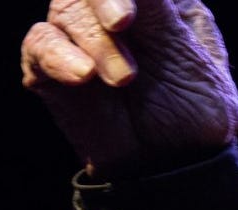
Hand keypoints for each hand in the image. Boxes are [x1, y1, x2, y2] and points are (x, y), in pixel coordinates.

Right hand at [21, 0, 237, 176]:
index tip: (133, 11)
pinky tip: (83, 75)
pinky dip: (58, 56)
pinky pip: (40, 45)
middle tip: (124, 23)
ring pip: (66, 12)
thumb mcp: (194, 59)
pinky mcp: (52, 68)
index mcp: (154, 3)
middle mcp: (113, 12)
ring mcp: (80, 38)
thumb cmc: (197, 114)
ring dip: (95, 42)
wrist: (177, 166)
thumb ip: (163, 13)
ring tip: (123, 79)